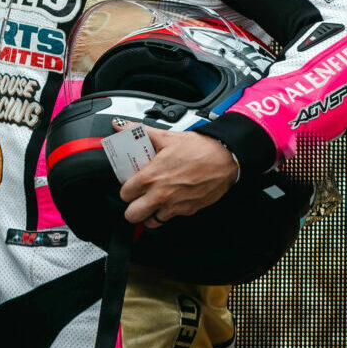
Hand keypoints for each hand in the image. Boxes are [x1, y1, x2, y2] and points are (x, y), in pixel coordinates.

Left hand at [117, 122, 237, 226]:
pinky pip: (170, 219)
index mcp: (151, 177)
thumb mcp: (166, 137)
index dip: (126, 189)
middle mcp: (160, 195)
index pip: (124, 194)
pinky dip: (167, 213)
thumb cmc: (199, 148)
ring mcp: (174, 206)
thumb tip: (121, 126)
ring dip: (149, 213)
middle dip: (132, 207)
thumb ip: (140, 132)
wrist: (225, 158)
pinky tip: (170, 200)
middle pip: (132, 215)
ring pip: (150, 222)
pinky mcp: (188, 211)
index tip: (130, 185)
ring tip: (152, 202)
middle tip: (138, 197)